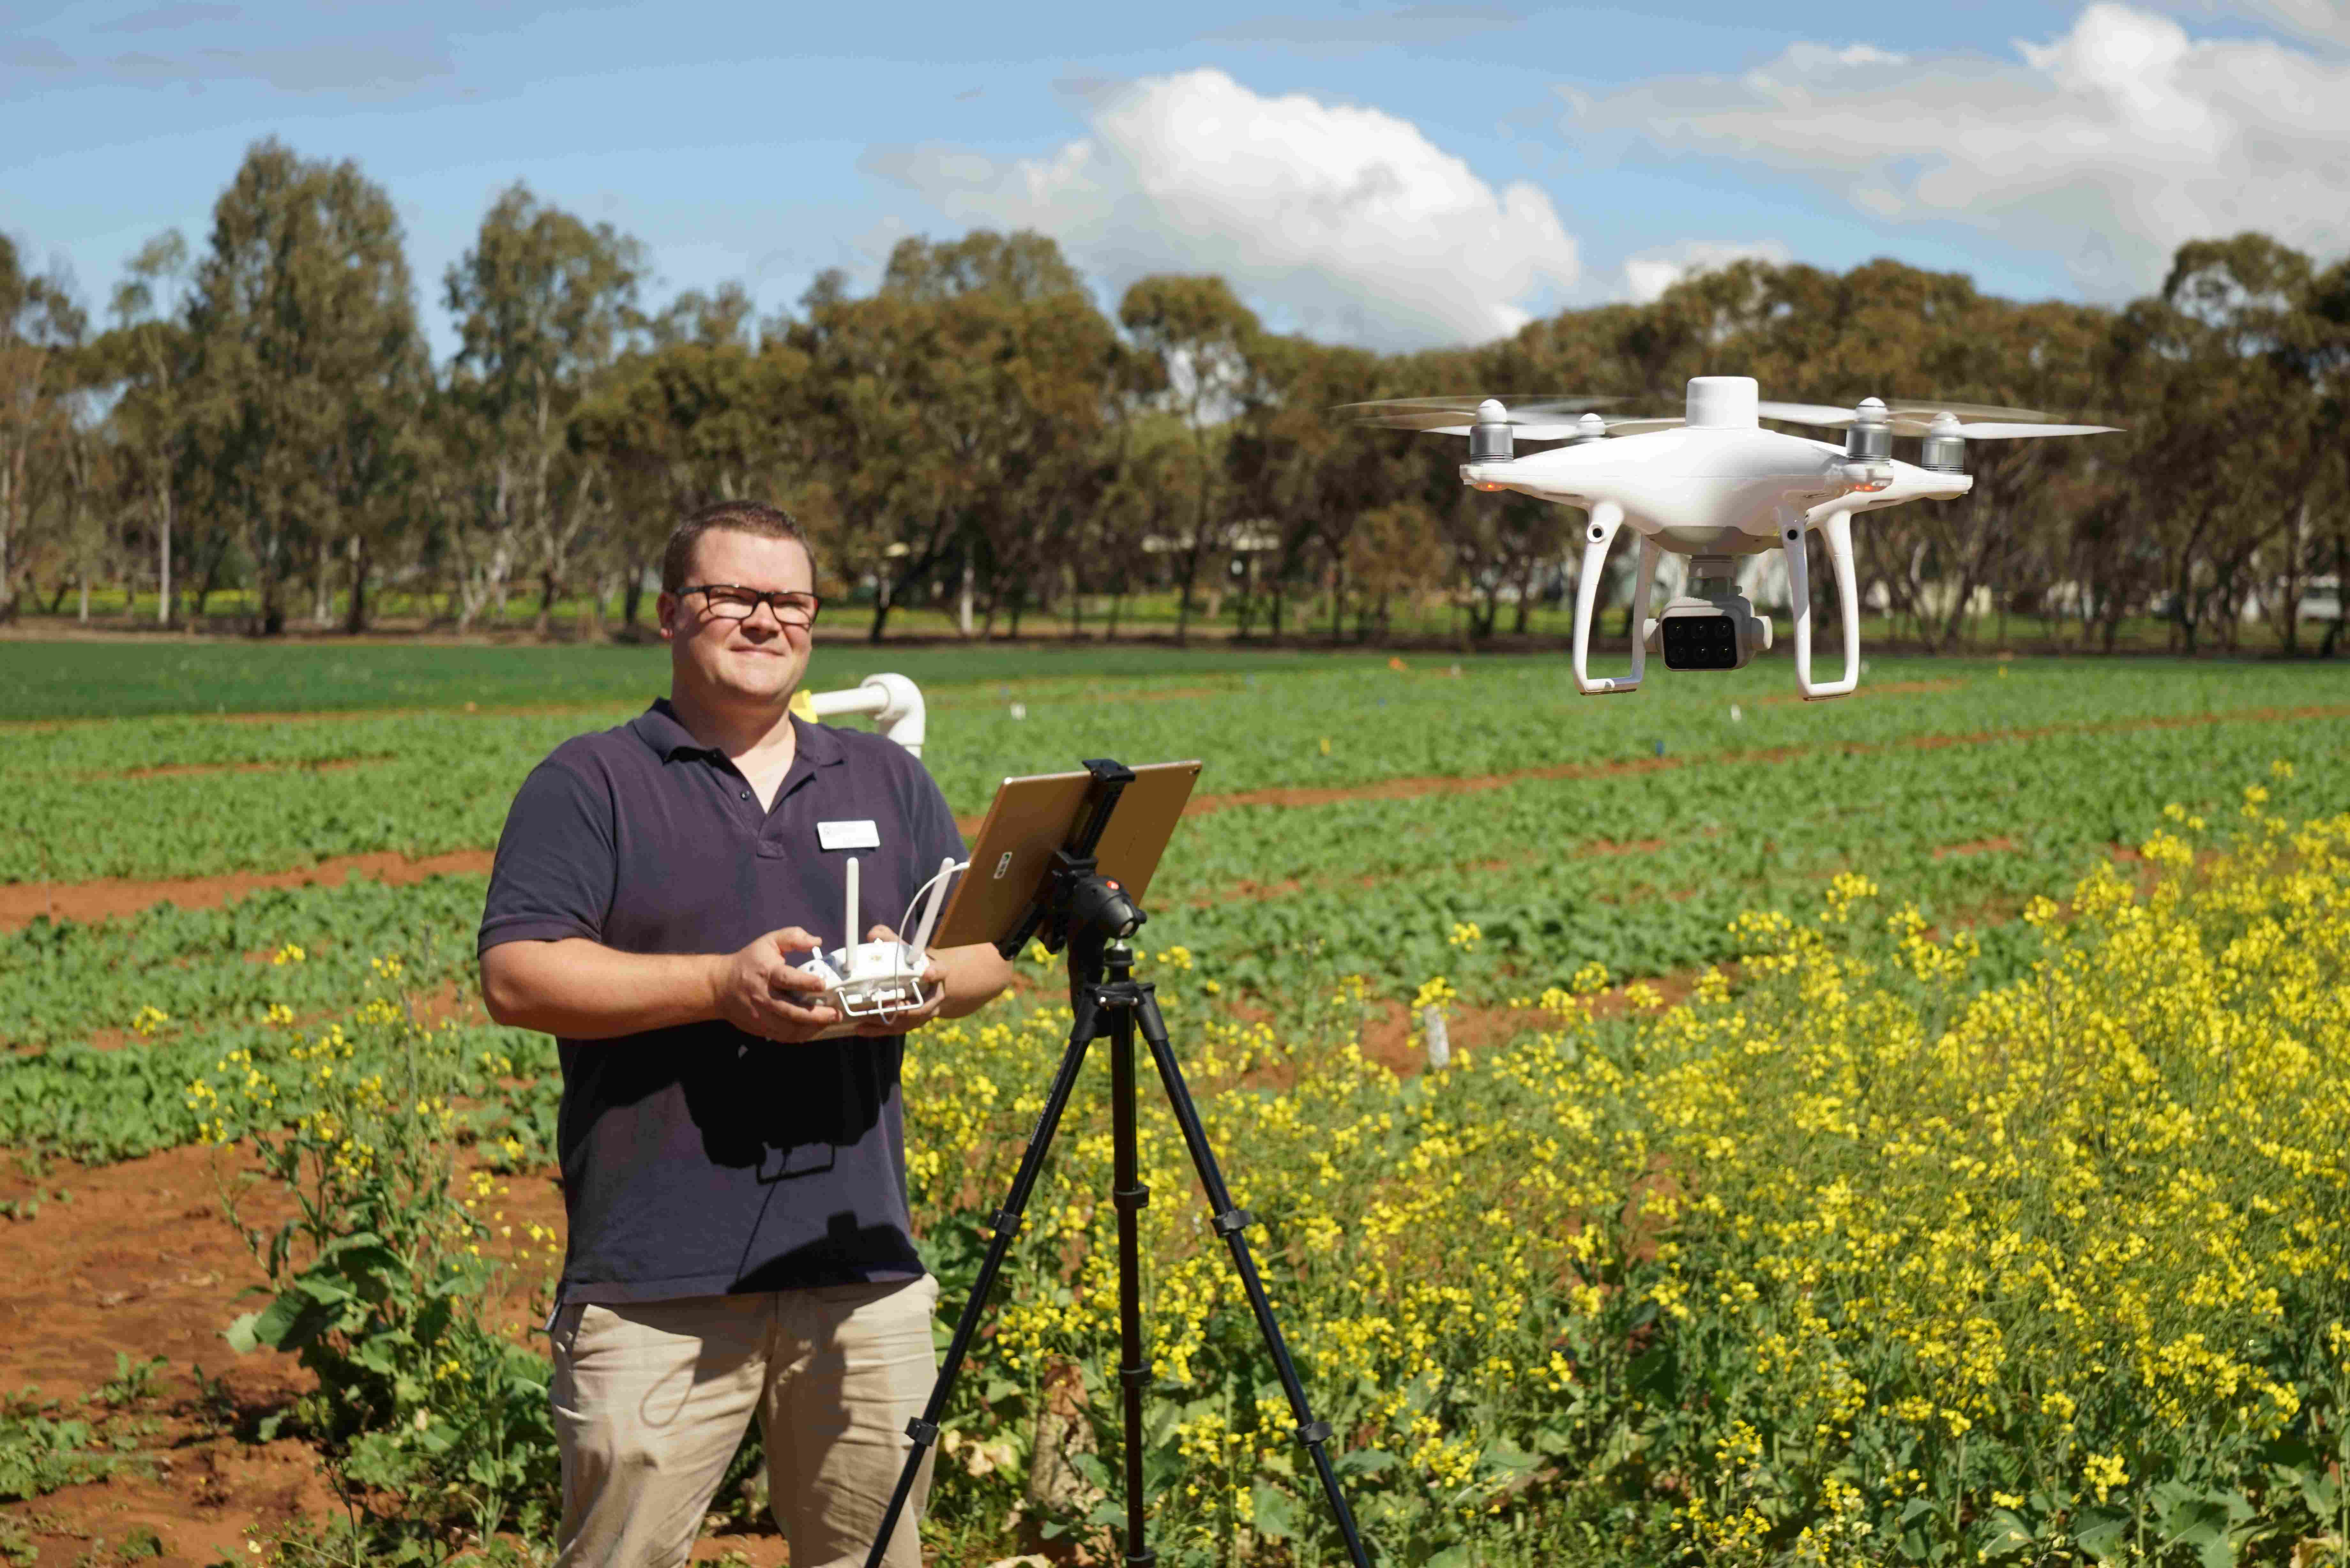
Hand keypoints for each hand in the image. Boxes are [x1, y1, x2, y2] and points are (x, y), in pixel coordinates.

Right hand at [712, 927, 839, 1042]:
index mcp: (767, 973)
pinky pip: (783, 1036)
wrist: (720, 986)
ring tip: (828, 1022)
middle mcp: (763, 996)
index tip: (823, 984)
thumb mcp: (769, 942)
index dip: (806, 982)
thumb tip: (816, 940)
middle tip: (835, 1013)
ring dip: (811, 1028)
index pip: (787, 979)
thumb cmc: (749, 962)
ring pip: (787, 1028)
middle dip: (816, 1014)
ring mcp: (761, 1014)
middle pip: (790, 1009)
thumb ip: (793, 937)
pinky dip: (800, 1036)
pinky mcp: (760, 1027)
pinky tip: (814, 1029)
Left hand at [848, 924, 946, 1036]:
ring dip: (886, 1021)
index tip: (928, 973)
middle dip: (902, 1007)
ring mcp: (925, 1012)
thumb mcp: (906, 948)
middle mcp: (935, 996)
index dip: (935, 973)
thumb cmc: (913, 963)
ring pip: (907, 1021)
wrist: (927, 983)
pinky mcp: (912, 1023)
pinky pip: (896, 1029)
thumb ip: (890, 939)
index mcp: (937, 973)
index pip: (941, 971)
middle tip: (883, 1004)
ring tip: (865, 1018)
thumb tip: (872, 935)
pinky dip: (878, 1030)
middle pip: (922, 1005)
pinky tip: (860, 1028)